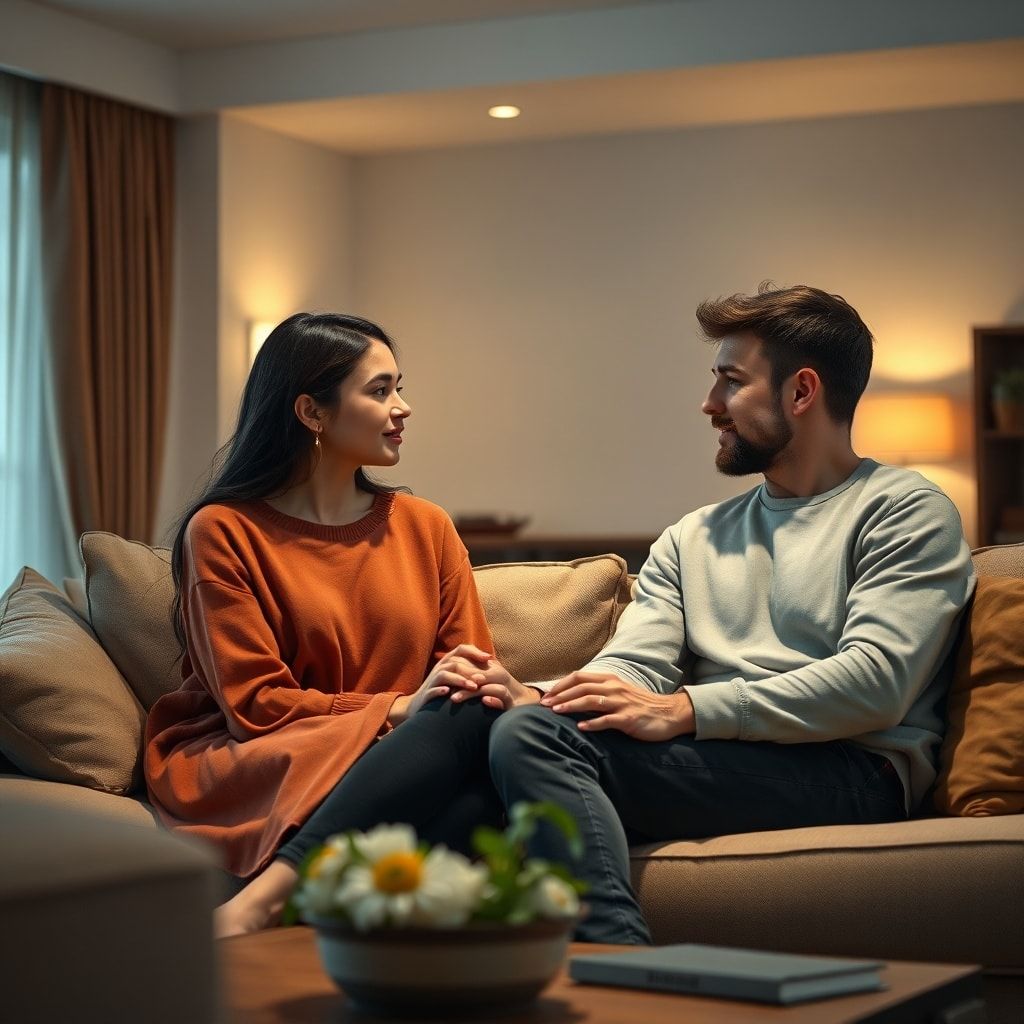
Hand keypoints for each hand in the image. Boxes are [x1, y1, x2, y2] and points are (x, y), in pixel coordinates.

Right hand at [388, 644, 493, 724]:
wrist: (418, 705)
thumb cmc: (444, 690)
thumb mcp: (456, 677)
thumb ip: (470, 669)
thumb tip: (493, 664)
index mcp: (447, 662)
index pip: (461, 649)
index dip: (475, 652)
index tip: (490, 658)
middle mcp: (439, 668)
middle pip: (455, 662)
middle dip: (471, 670)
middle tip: (485, 678)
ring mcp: (431, 681)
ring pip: (444, 674)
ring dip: (459, 680)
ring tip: (473, 687)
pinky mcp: (426, 694)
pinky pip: (432, 690)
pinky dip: (440, 690)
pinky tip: (450, 693)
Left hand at [448, 655, 541, 710]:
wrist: (524, 704)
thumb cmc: (500, 694)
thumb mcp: (485, 683)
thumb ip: (472, 677)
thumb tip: (451, 672)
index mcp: (491, 669)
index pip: (471, 666)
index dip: (456, 673)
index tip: (443, 681)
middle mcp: (499, 675)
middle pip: (476, 674)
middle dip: (459, 682)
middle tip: (444, 690)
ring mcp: (507, 688)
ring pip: (488, 686)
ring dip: (471, 692)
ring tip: (455, 698)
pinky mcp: (513, 702)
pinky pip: (503, 697)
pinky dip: (492, 699)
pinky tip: (483, 701)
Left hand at [539, 671, 694, 741]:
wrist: (669, 714)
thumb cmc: (639, 705)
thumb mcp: (618, 693)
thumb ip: (599, 691)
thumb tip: (574, 696)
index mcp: (610, 680)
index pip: (580, 677)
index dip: (561, 685)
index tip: (547, 694)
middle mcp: (614, 688)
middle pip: (582, 687)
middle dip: (561, 695)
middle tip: (544, 705)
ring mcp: (622, 703)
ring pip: (591, 700)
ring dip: (571, 706)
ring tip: (556, 712)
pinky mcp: (629, 719)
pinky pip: (607, 720)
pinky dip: (592, 723)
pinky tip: (580, 727)